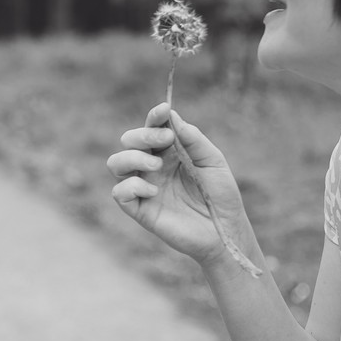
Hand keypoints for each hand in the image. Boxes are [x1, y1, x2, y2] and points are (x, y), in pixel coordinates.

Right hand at [106, 104, 251, 269]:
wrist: (225, 230)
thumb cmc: (221, 196)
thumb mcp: (213, 162)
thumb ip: (193, 140)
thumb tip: (172, 117)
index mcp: (169, 152)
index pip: (152, 127)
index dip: (154, 116)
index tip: (164, 110)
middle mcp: (152, 167)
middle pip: (128, 141)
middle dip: (142, 135)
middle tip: (165, 140)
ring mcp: (144, 187)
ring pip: (116, 163)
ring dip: (132, 157)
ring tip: (156, 166)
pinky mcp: (140, 210)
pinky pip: (119, 193)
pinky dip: (132, 186)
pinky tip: (153, 191)